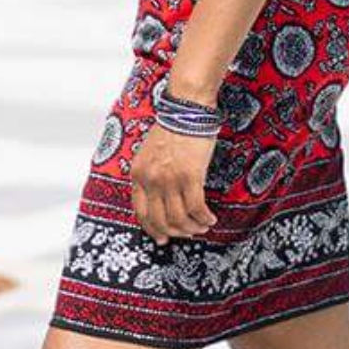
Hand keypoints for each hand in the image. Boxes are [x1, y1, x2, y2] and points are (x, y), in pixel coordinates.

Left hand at [130, 120, 215, 244]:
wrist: (186, 110)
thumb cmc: (172, 129)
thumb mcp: (150, 154)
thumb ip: (150, 175)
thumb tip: (161, 199)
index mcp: (138, 174)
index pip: (141, 212)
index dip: (152, 229)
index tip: (162, 238)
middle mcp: (151, 179)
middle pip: (160, 220)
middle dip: (175, 233)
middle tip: (188, 234)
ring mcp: (169, 179)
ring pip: (179, 219)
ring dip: (193, 228)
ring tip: (202, 226)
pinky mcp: (190, 176)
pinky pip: (196, 208)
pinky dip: (204, 218)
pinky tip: (210, 218)